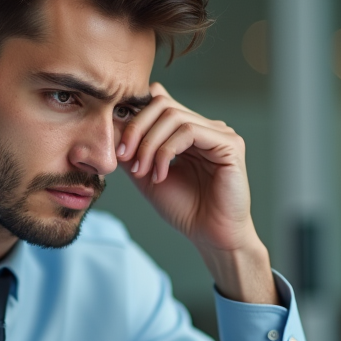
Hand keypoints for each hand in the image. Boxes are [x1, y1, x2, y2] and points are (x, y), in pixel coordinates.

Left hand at [117, 85, 277, 304]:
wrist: (210, 236)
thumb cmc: (185, 210)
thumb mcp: (147, 176)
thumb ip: (134, 151)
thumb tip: (111, 127)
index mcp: (189, 132)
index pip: (158, 104)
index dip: (133, 120)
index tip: (118, 151)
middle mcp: (206, 127)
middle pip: (163, 104)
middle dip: (136, 129)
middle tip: (124, 157)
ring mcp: (220, 134)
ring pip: (173, 117)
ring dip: (149, 145)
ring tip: (142, 172)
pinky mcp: (229, 144)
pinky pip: (189, 132)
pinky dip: (166, 151)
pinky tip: (160, 174)